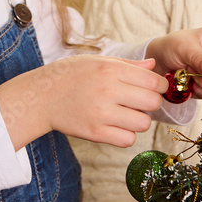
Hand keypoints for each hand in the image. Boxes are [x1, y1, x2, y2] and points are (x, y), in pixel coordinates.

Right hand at [0, 55, 167, 149]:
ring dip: (140, 120)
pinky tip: (118, 126)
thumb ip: (127, 64)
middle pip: (152, 103)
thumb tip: (153, 65)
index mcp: (110, 70)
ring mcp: (101, 114)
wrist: (42, 96)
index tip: (153, 89)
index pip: (153, 81)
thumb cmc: (70, 75)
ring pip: (143, 123)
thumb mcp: (97, 61)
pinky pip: (127, 140)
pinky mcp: (95, 133)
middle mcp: (108, 90)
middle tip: (141, 102)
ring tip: (127, 114)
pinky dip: (127, 135)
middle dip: (152, 103)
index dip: (159, 86)